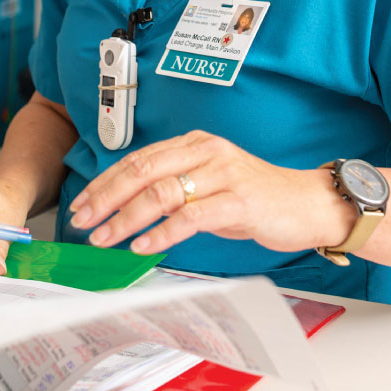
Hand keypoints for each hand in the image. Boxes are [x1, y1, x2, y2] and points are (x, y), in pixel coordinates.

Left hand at [68, 131, 352, 255]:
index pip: (138, 159)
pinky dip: (162, 232)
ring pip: (162, 192)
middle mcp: (207, 151)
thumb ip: (176, 187)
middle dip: (107, 198)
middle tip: (83, 221)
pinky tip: (143, 246)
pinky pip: (192, 216)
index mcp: (195, 144)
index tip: (82, 204)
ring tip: (105, 238)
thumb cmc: (256, 197)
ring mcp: (224, 174)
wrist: (308, 204)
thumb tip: (127, 206)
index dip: (105, 182)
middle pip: (143, 171)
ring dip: (127, 218)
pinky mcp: (239, 201)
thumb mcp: (211, 183)